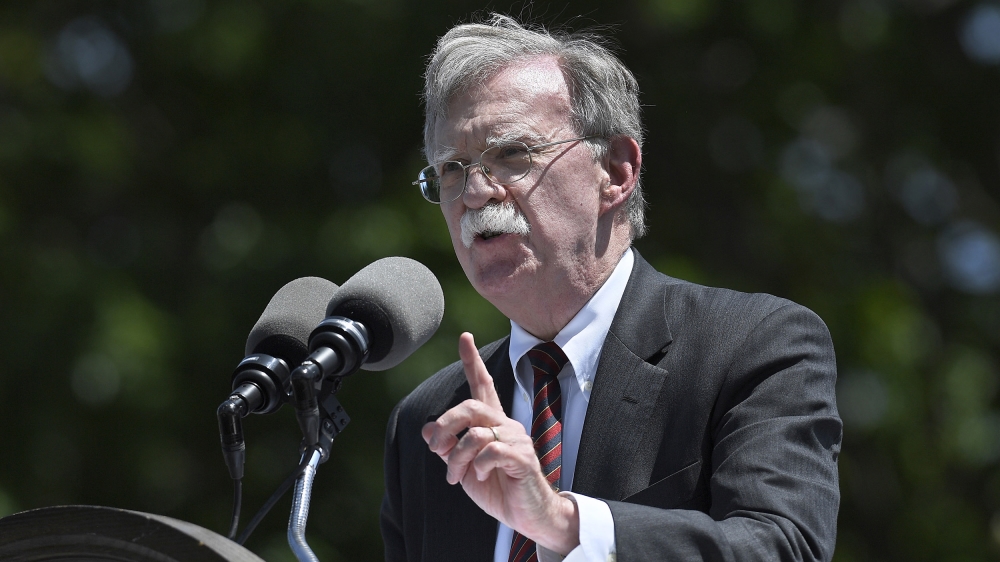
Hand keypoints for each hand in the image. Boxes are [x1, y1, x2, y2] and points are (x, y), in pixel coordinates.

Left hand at [421, 332, 579, 554]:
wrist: (527, 516)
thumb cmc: (497, 488)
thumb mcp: (463, 468)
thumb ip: (447, 447)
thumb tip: (428, 429)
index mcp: (492, 423)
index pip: (483, 385)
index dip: (472, 361)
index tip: (465, 337)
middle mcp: (506, 425)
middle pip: (470, 406)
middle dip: (446, 424)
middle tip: (435, 448)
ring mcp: (516, 439)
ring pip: (475, 433)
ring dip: (457, 457)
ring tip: (455, 476)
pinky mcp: (522, 457)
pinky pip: (490, 451)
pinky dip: (476, 466)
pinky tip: (480, 476)